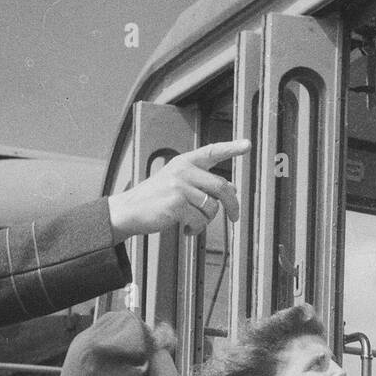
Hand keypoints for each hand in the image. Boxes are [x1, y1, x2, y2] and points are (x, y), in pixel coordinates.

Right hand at [106, 140, 249, 239]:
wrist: (129, 211)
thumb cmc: (155, 199)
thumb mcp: (177, 183)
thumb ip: (202, 183)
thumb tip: (233, 189)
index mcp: (184, 162)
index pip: (211, 151)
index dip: (231, 147)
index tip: (247, 145)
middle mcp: (183, 170)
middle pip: (221, 186)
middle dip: (232, 205)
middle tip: (235, 218)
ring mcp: (179, 186)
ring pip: (211, 207)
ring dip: (206, 221)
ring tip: (193, 223)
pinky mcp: (176, 204)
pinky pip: (200, 220)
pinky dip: (196, 229)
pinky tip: (186, 230)